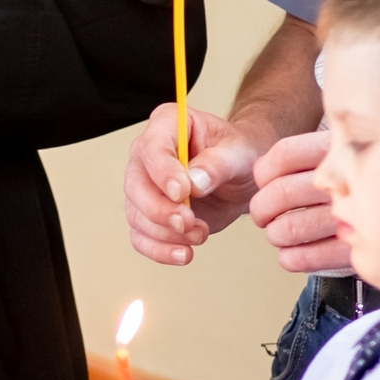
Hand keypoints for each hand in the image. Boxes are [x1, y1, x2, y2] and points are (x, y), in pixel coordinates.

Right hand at [126, 105, 264, 263]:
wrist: (243, 178)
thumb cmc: (240, 154)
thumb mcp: (239, 152)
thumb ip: (218, 164)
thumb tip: (194, 183)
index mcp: (167, 125)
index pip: (152, 148)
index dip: (163, 173)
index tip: (182, 194)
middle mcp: (148, 154)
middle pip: (135, 185)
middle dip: (160, 210)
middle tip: (189, 223)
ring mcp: (144, 186)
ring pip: (136, 214)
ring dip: (165, 233)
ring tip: (201, 234)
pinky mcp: (148, 215)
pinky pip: (141, 236)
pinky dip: (159, 250)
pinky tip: (184, 254)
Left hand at [248, 131, 351, 274]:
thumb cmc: (366, 181)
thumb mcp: (345, 152)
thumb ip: (306, 154)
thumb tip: (259, 170)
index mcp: (341, 150)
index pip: (283, 155)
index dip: (263, 173)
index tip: (264, 182)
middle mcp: (348, 181)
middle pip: (280, 194)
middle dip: (261, 209)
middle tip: (263, 214)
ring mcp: (353, 217)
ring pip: (288, 229)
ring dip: (275, 234)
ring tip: (280, 233)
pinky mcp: (353, 251)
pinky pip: (303, 258)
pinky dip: (289, 257)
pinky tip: (292, 252)